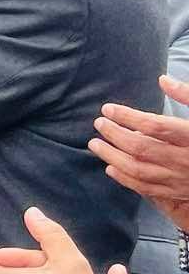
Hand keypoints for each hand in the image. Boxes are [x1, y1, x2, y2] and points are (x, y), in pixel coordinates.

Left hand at [91, 76, 188, 228]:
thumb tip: (163, 79)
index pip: (154, 126)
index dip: (128, 116)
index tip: (108, 108)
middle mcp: (186, 160)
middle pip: (141, 148)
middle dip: (114, 135)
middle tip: (98, 124)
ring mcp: (181, 179)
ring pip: (139, 170)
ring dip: (112, 157)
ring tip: (94, 144)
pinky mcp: (179, 193)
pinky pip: (147, 189)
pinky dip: (125, 179)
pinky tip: (111, 168)